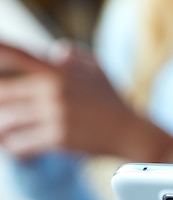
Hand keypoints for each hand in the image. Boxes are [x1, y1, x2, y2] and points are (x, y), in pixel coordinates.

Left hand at [0, 41, 172, 159]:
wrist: (132, 133)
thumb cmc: (114, 104)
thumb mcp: (97, 70)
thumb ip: (74, 57)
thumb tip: (57, 51)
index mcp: (56, 69)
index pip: (12, 53)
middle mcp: (52, 87)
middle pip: (1, 92)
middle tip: (3, 115)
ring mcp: (55, 113)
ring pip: (5, 120)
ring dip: (2, 130)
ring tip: (5, 135)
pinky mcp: (58, 137)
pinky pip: (20, 143)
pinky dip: (14, 148)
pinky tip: (18, 149)